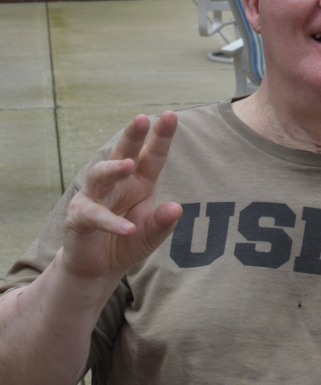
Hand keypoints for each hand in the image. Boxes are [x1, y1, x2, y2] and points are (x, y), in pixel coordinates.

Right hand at [61, 112, 182, 282]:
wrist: (97, 269)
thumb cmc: (126, 243)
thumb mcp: (151, 234)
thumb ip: (163, 222)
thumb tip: (177, 208)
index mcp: (139, 183)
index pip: (152, 156)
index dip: (161, 136)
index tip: (170, 114)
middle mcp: (116, 185)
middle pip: (123, 154)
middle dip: (132, 136)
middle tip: (141, 119)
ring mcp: (94, 198)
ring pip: (100, 176)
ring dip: (114, 169)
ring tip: (129, 165)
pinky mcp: (79, 218)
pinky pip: (94, 216)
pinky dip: (111, 222)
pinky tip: (128, 229)